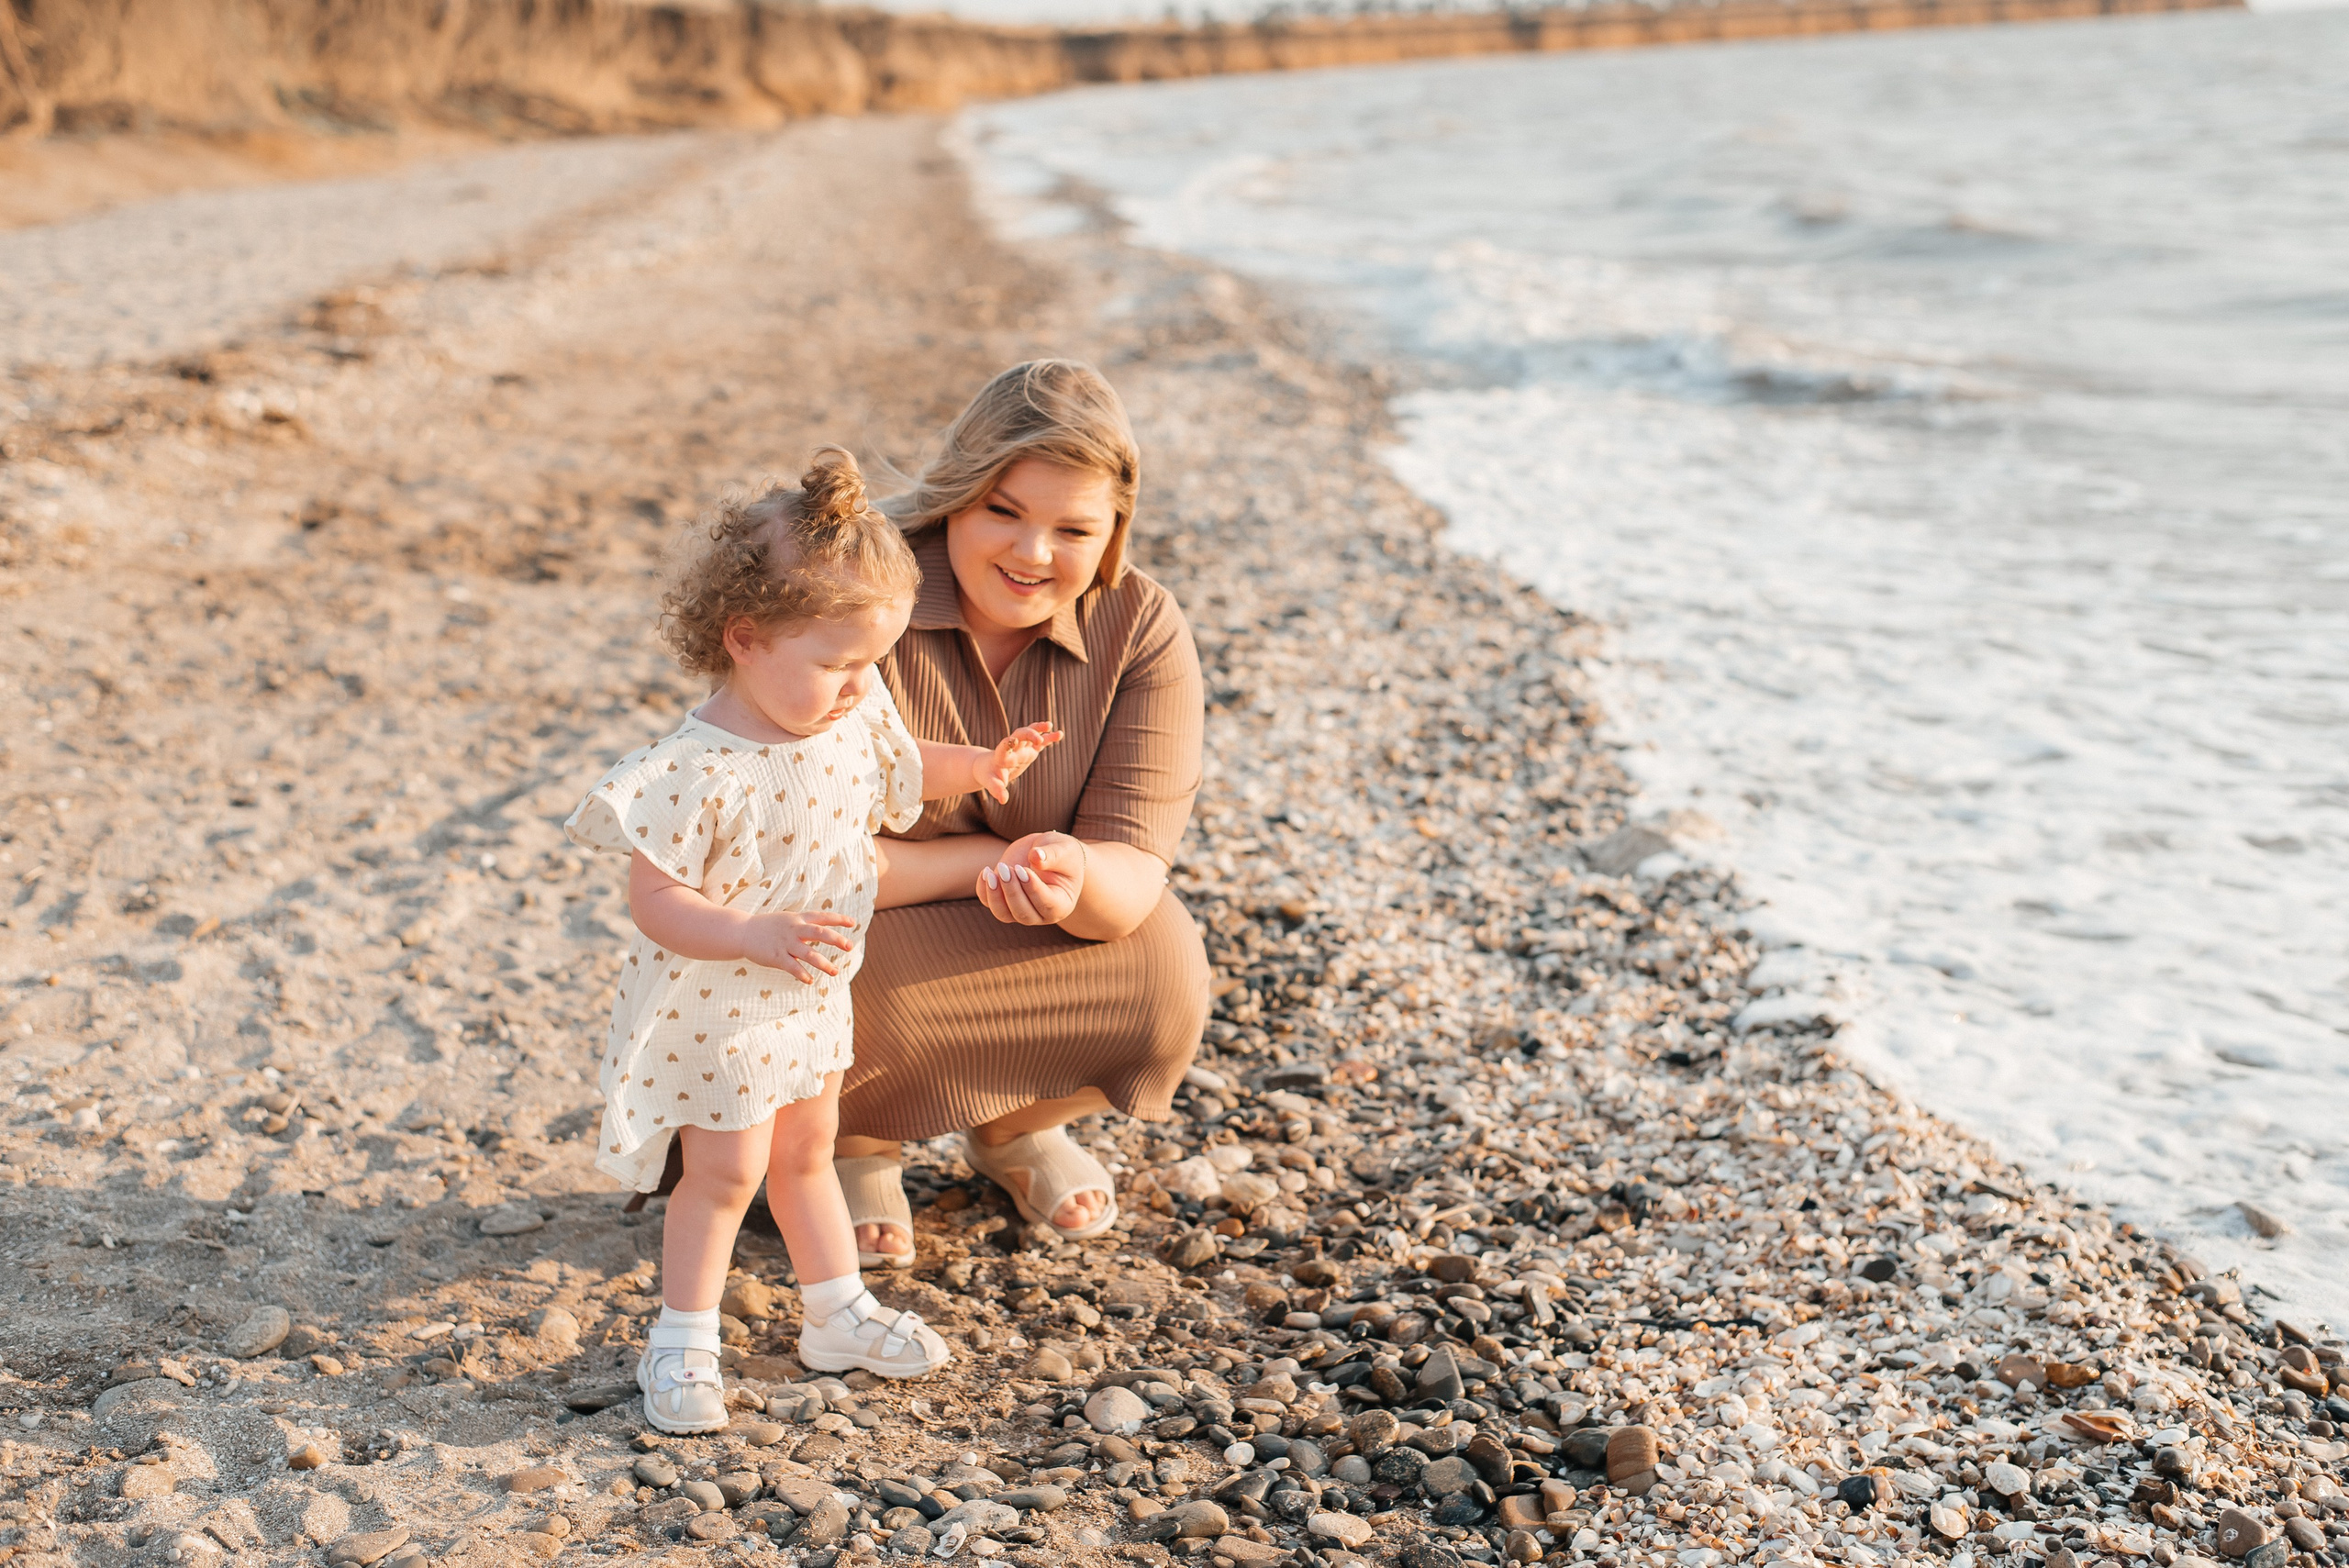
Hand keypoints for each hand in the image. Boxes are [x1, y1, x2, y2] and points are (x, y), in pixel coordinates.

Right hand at [738, 910, 857, 982]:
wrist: (742, 932)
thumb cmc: (769, 927)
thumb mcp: (788, 919)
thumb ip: (805, 924)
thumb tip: (825, 930)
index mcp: (798, 919)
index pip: (822, 917)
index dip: (838, 919)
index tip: (853, 923)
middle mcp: (794, 929)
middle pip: (819, 933)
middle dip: (836, 939)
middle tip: (849, 946)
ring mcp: (785, 943)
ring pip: (808, 954)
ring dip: (823, 963)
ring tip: (834, 971)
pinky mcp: (776, 957)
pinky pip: (792, 967)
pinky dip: (802, 974)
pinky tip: (810, 981)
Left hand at [972, 721, 1061, 804]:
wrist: (989, 766)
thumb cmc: (989, 775)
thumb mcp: (991, 783)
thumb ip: (996, 789)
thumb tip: (1003, 800)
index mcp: (1001, 755)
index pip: (1004, 746)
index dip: (1008, 743)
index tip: (1012, 740)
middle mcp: (1012, 747)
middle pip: (1020, 734)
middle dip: (1029, 734)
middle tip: (1039, 740)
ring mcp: (1022, 747)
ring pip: (1031, 733)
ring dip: (1039, 729)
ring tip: (1050, 725)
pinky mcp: (1030, 750)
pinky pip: (1040, 742)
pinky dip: (1049, 737)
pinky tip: (1059, 734)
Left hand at [977, 832, 1085, 926]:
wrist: (1048, 852)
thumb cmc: (1062, 852)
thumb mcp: (1063, 849)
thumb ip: (1052, 854)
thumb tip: (1035, 857)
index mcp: (1062, 904)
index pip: (1047, 905)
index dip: (1032, 889)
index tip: (1023, 869)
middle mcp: (1041, 913)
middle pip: (1023, 914)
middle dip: (1012, 892)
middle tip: (1006, 868)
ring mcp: (1021, 910)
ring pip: (1003, 914)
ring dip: (995, 895)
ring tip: (991, 873)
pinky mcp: (1004, 901)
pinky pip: (989, 903)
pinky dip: (984, 890)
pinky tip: (986, 871)